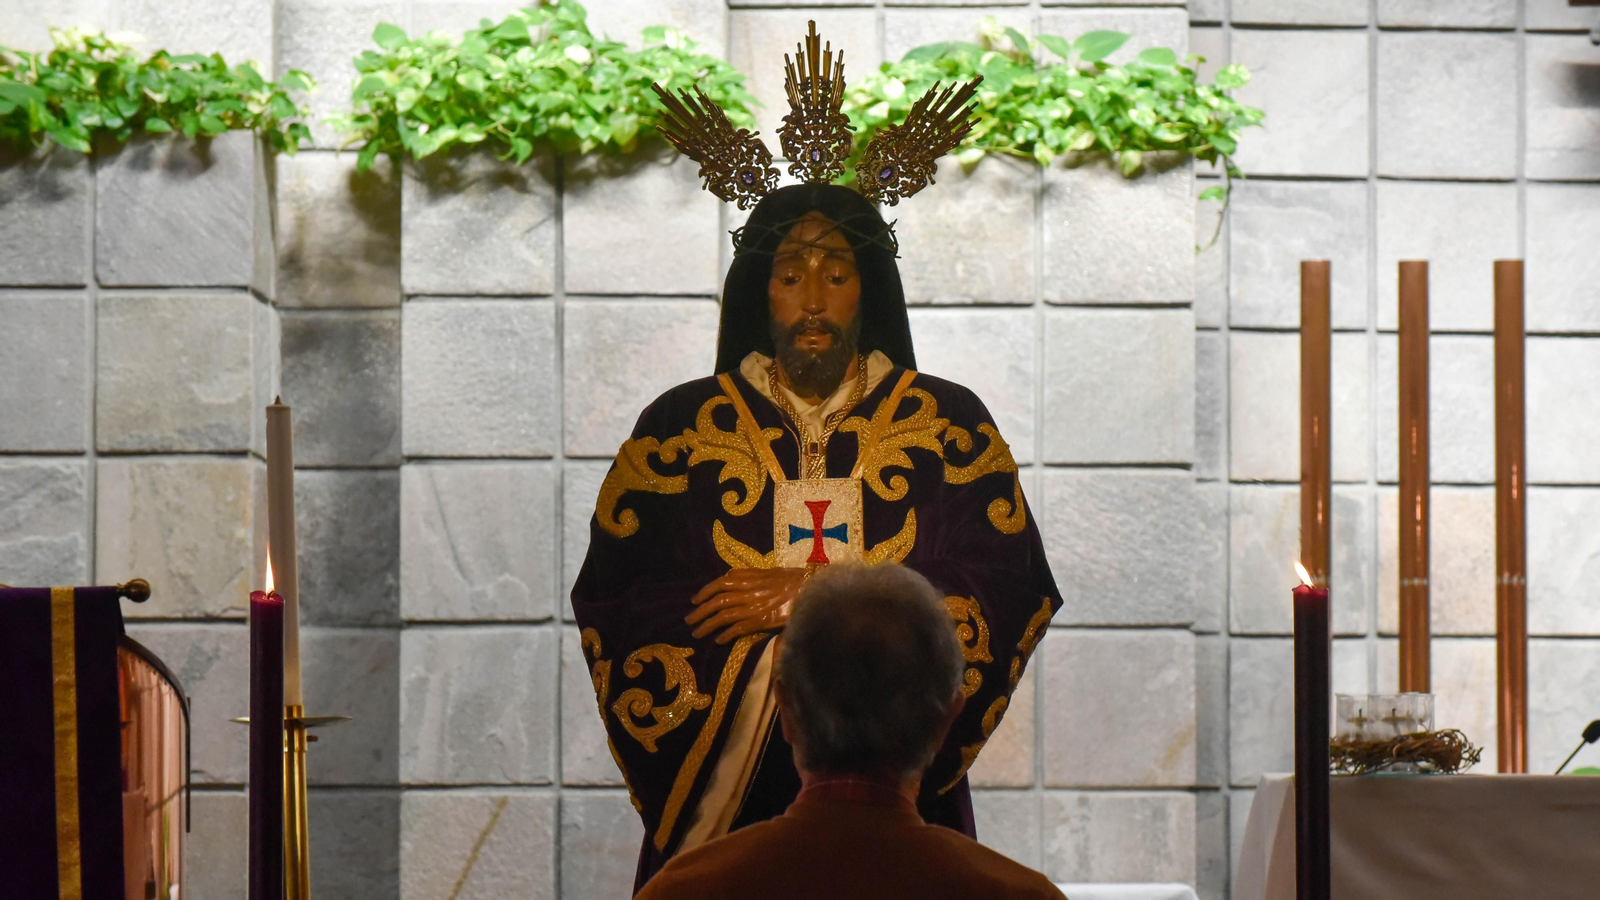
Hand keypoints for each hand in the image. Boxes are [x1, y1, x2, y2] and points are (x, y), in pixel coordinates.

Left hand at [686, 568, 807, 644]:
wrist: (811, 589)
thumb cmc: (793, 579)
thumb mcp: (770, 573)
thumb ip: (751, 577)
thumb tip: (735, 582)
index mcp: (748, 577)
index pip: (719, 583)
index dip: (704, 592)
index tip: (695, 600)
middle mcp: (747, 591)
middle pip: (716, 601)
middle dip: (700, 612)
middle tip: (689, 621)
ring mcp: (752, 607)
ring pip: (722, 617)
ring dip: (707, 626)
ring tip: (697, 633)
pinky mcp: (760, 621)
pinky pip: (737, 629)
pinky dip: (725, 635)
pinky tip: (718, 640)